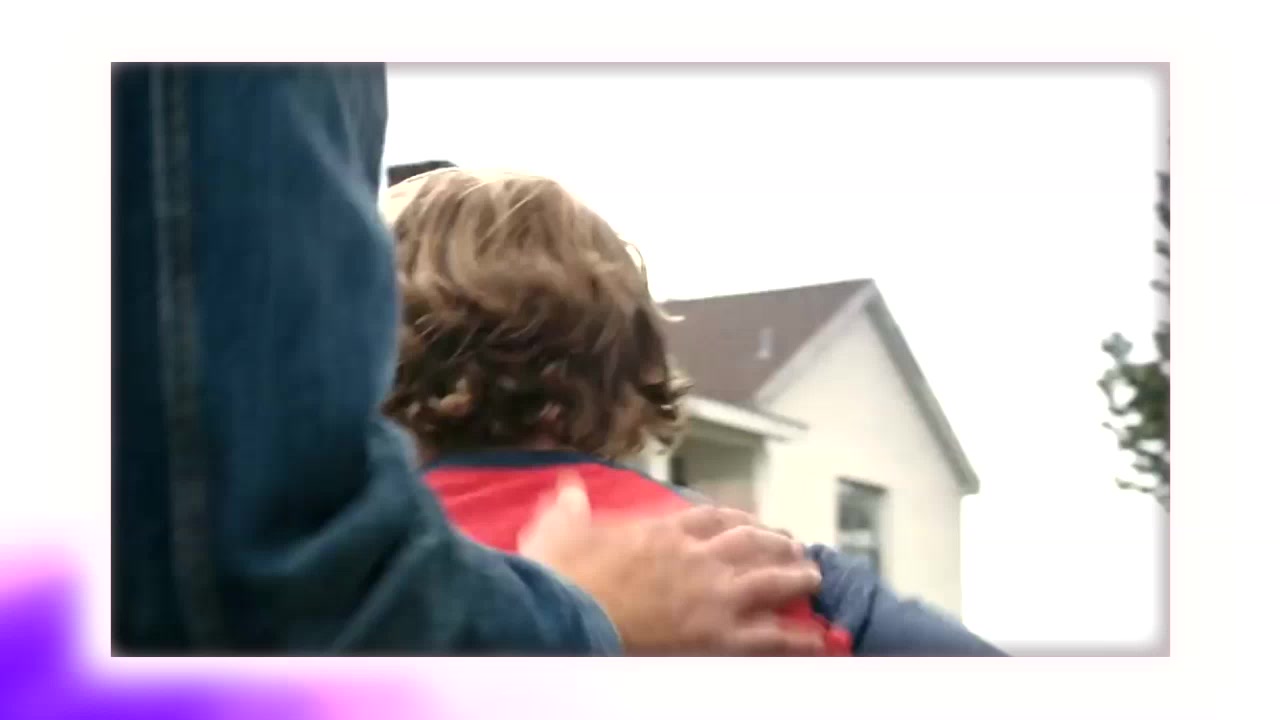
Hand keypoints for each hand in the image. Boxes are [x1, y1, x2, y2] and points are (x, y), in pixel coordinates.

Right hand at [518, 477, 823, 654]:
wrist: (570, 616)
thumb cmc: (562, 577)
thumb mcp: (558, 531)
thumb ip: (569, 509)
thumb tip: (567, 490)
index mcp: (663, 531)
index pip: (711, 517)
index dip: (736, 519)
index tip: (748, 522)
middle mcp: (697, 557)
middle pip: (751, 541)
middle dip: (776, 542)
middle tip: (793, 546)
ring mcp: (714, 594)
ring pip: (771, 578)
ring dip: (797, 576)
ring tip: (814, 577)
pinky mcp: (719, 635)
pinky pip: (771, 635)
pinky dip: (798, 637)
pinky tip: (817, 639)